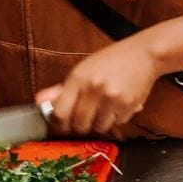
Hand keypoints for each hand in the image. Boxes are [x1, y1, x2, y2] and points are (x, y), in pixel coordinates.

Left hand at [36, 36, 162, 135]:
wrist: (143, 54)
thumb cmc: (111, 60)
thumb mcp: (83, 70)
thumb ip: (61, 89)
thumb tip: (39, 101)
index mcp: (78, 78)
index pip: (60, 113)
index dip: (59, 123)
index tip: (62, 124)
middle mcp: (94, 89)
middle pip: (79, 125)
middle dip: (81, 124)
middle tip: (86, 116)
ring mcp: (112, 98)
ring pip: (99, 127)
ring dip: (100, 122)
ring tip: (105, 108)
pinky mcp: (128, 105)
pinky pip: (117, 123)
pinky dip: (117, 118)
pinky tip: (119, 104)